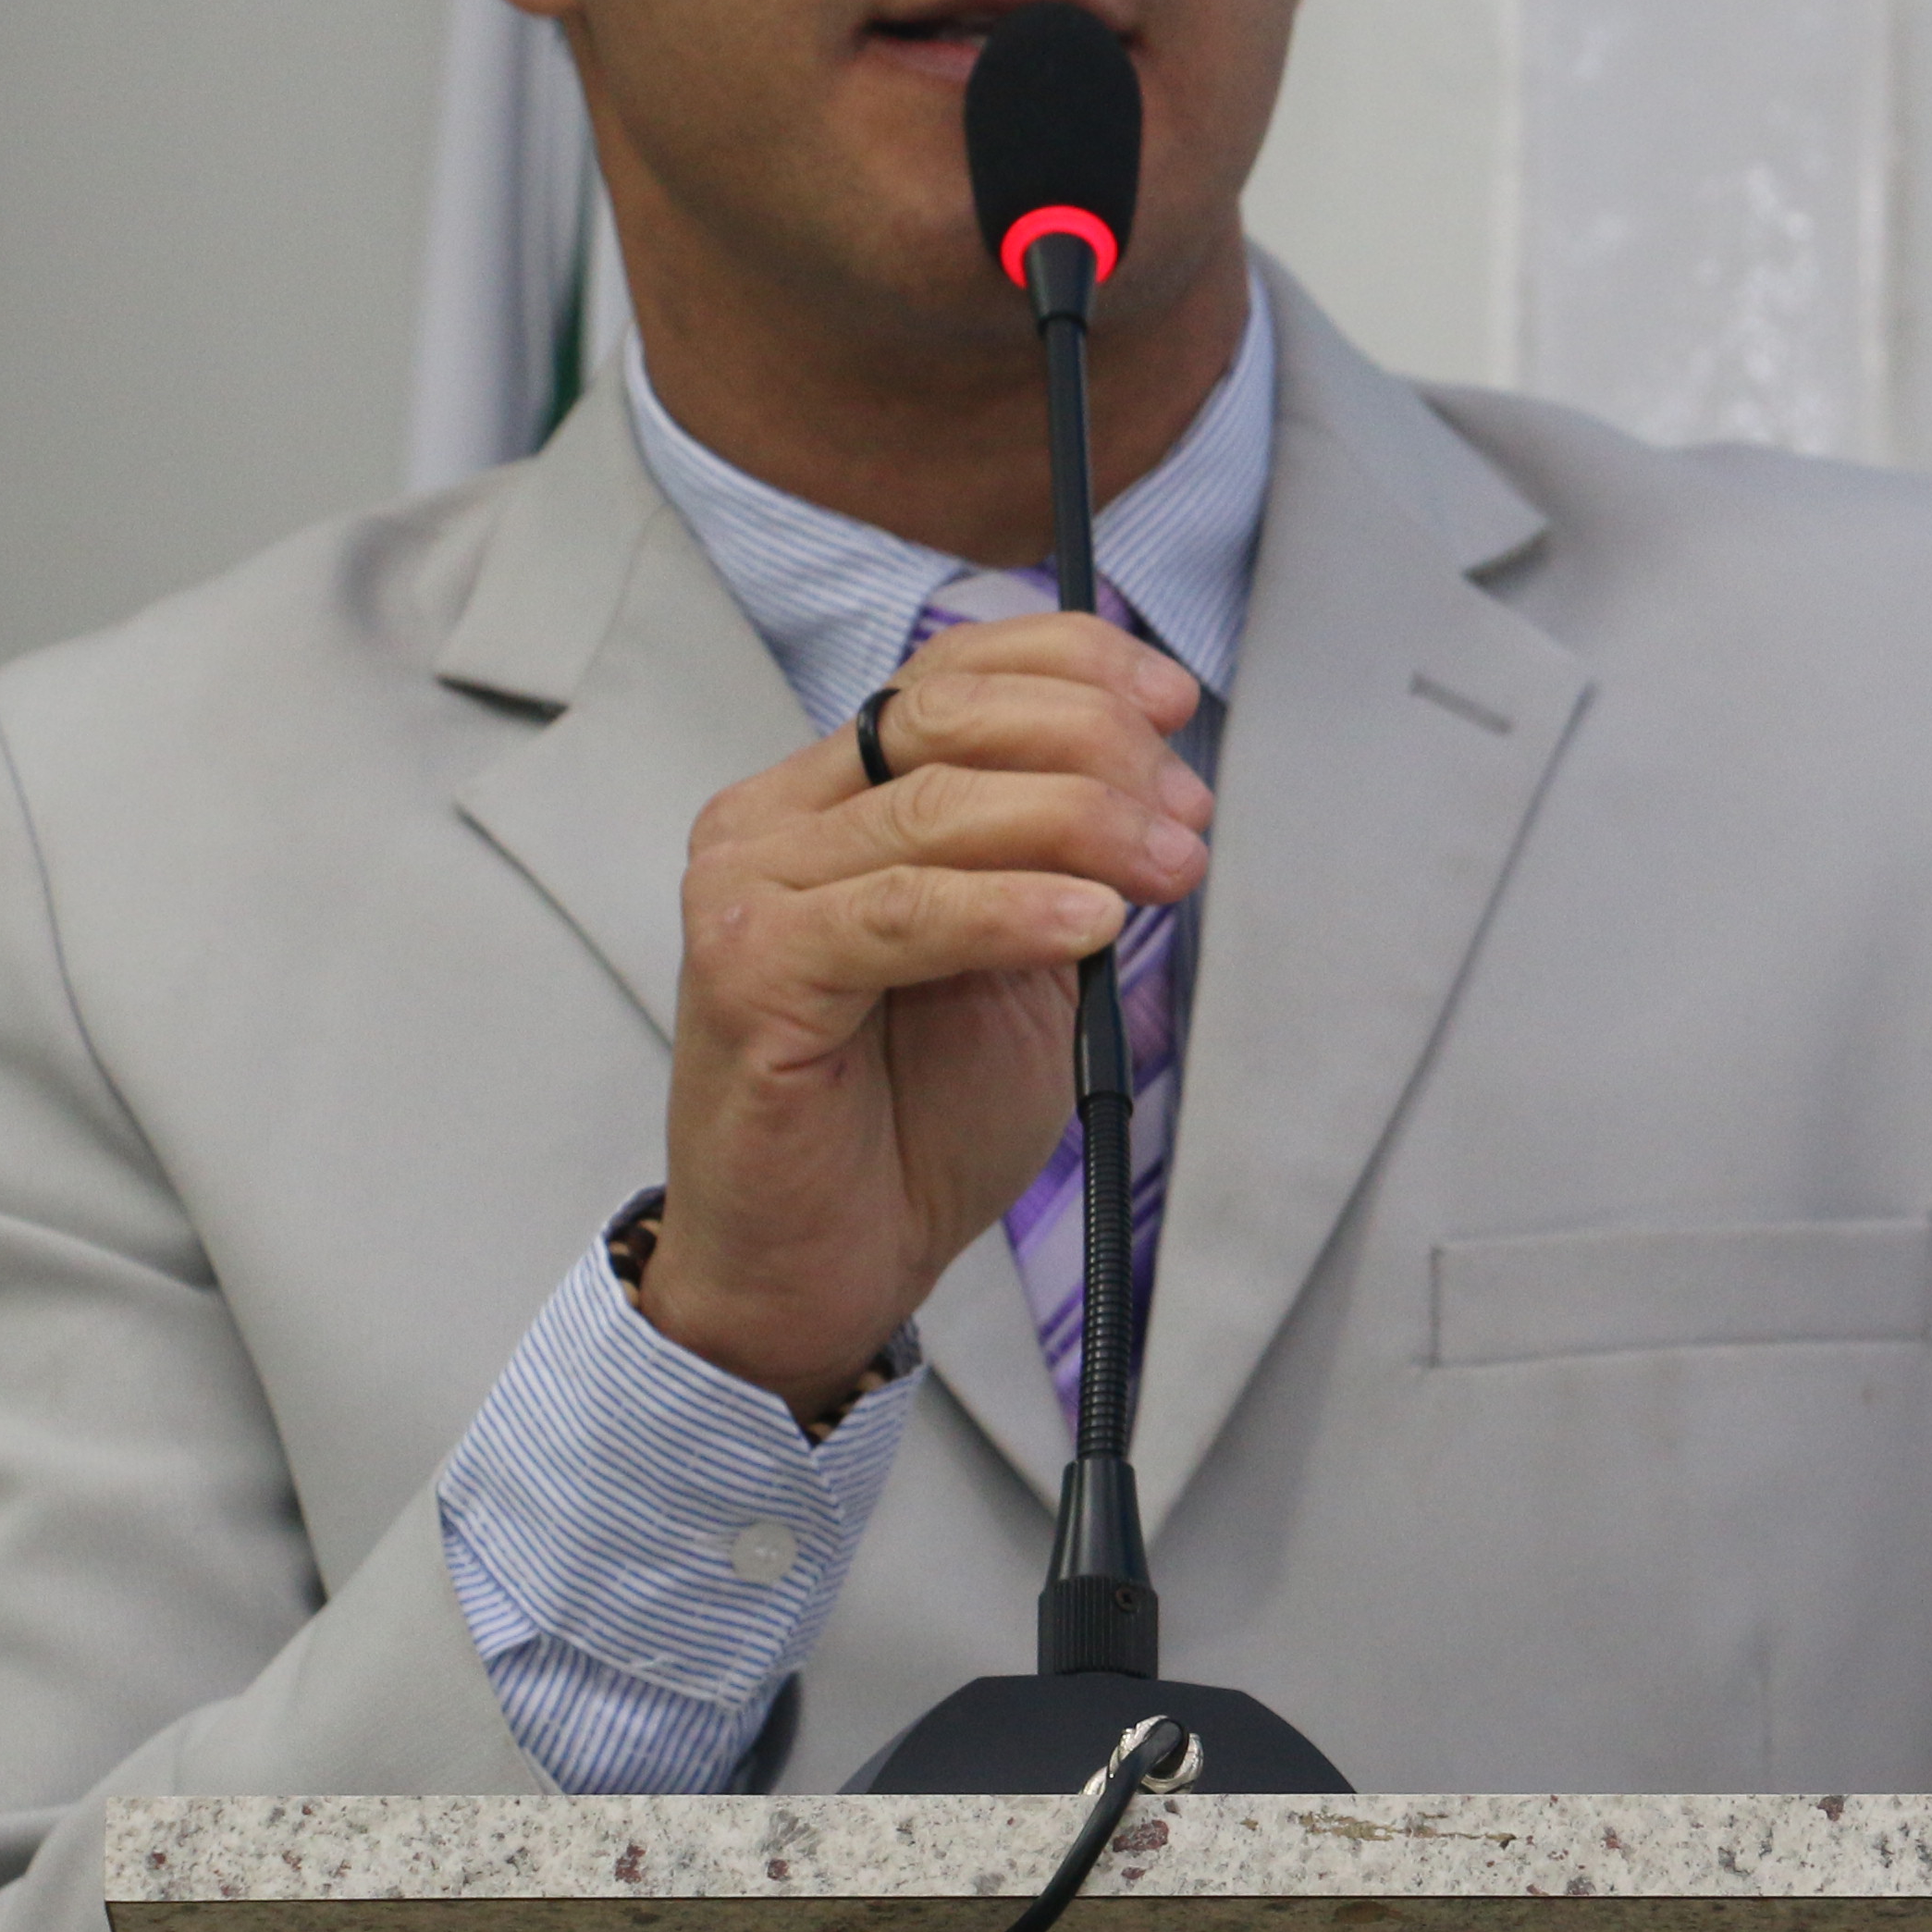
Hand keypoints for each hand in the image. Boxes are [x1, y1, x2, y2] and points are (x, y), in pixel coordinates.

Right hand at [646, 609, 1210, 1414]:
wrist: (827, 1265)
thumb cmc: (913, 1120)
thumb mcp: (1018, 961)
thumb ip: (1058, 863)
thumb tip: (1160, 781)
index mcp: (830, 795)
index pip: (950, 671)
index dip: (1074, 666)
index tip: (1175, 704)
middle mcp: (772, 821)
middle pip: (950, 719)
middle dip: (1096, 751)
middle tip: (1183, 824)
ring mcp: (747, 889)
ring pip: (937, 808)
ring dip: (1081, 825)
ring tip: (1168, 871)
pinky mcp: (750, 970)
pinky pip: (903, 910)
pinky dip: (1010, 908)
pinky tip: (1092, 924)